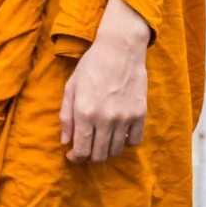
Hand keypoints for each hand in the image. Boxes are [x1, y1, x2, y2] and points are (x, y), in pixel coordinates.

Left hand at [61, 0, 149, 161]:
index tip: (73, 154)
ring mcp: (125, 117)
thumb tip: (65, 141)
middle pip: (99, 155)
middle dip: (90, 155)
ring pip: (116, 150)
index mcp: (85, 113)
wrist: (120, 49)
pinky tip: (120, 133)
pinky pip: (134, 140)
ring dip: (107, 149)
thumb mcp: (71, 87)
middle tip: (88, 147)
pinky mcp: (140, 113)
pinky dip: (126, 142)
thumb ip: (66, 116)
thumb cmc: (92, 66)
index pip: (81, 150)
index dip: (76, 157)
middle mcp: (105, 119)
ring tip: (103, 139)